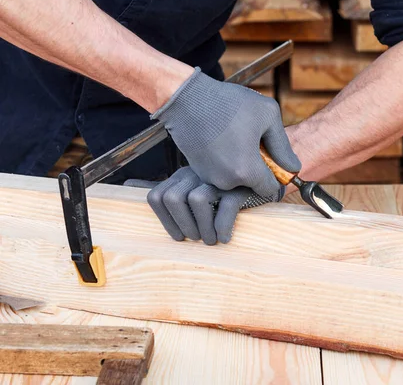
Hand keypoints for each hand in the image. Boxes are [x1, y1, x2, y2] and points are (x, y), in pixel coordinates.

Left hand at [126, 167, 282, 244]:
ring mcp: (219, 178)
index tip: (178, 236)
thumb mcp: (193, 185)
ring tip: (212, 240)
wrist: (263, 181)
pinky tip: (227, 236)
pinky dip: (223, 227)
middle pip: (172, 198)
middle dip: (182, 225)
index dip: (164, 221)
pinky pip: (225, 206)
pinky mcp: (240, 186)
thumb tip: (129, 185)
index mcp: (182, 175)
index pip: (157, 195)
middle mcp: (197, 173)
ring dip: (202, 227)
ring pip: (196, 200)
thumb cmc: (225, 188)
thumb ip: (166, 186)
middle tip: (196, 239)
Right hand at [152, 68, 300, 197]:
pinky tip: (222, 140)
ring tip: (236, 138)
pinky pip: (220, 173)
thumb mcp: (267, 115)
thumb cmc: (228, 103)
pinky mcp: (197, 172)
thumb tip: (293, 168)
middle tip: (254, 143)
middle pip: (252, 185)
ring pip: (235, 180)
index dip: (277, 178)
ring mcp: (209, 178)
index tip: (276, 164)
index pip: (271, 190)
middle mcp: (226, 182)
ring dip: (240, 165)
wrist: (185, 98)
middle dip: (258, 169)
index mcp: (246, 171)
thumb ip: (283, 145)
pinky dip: (225, 161)